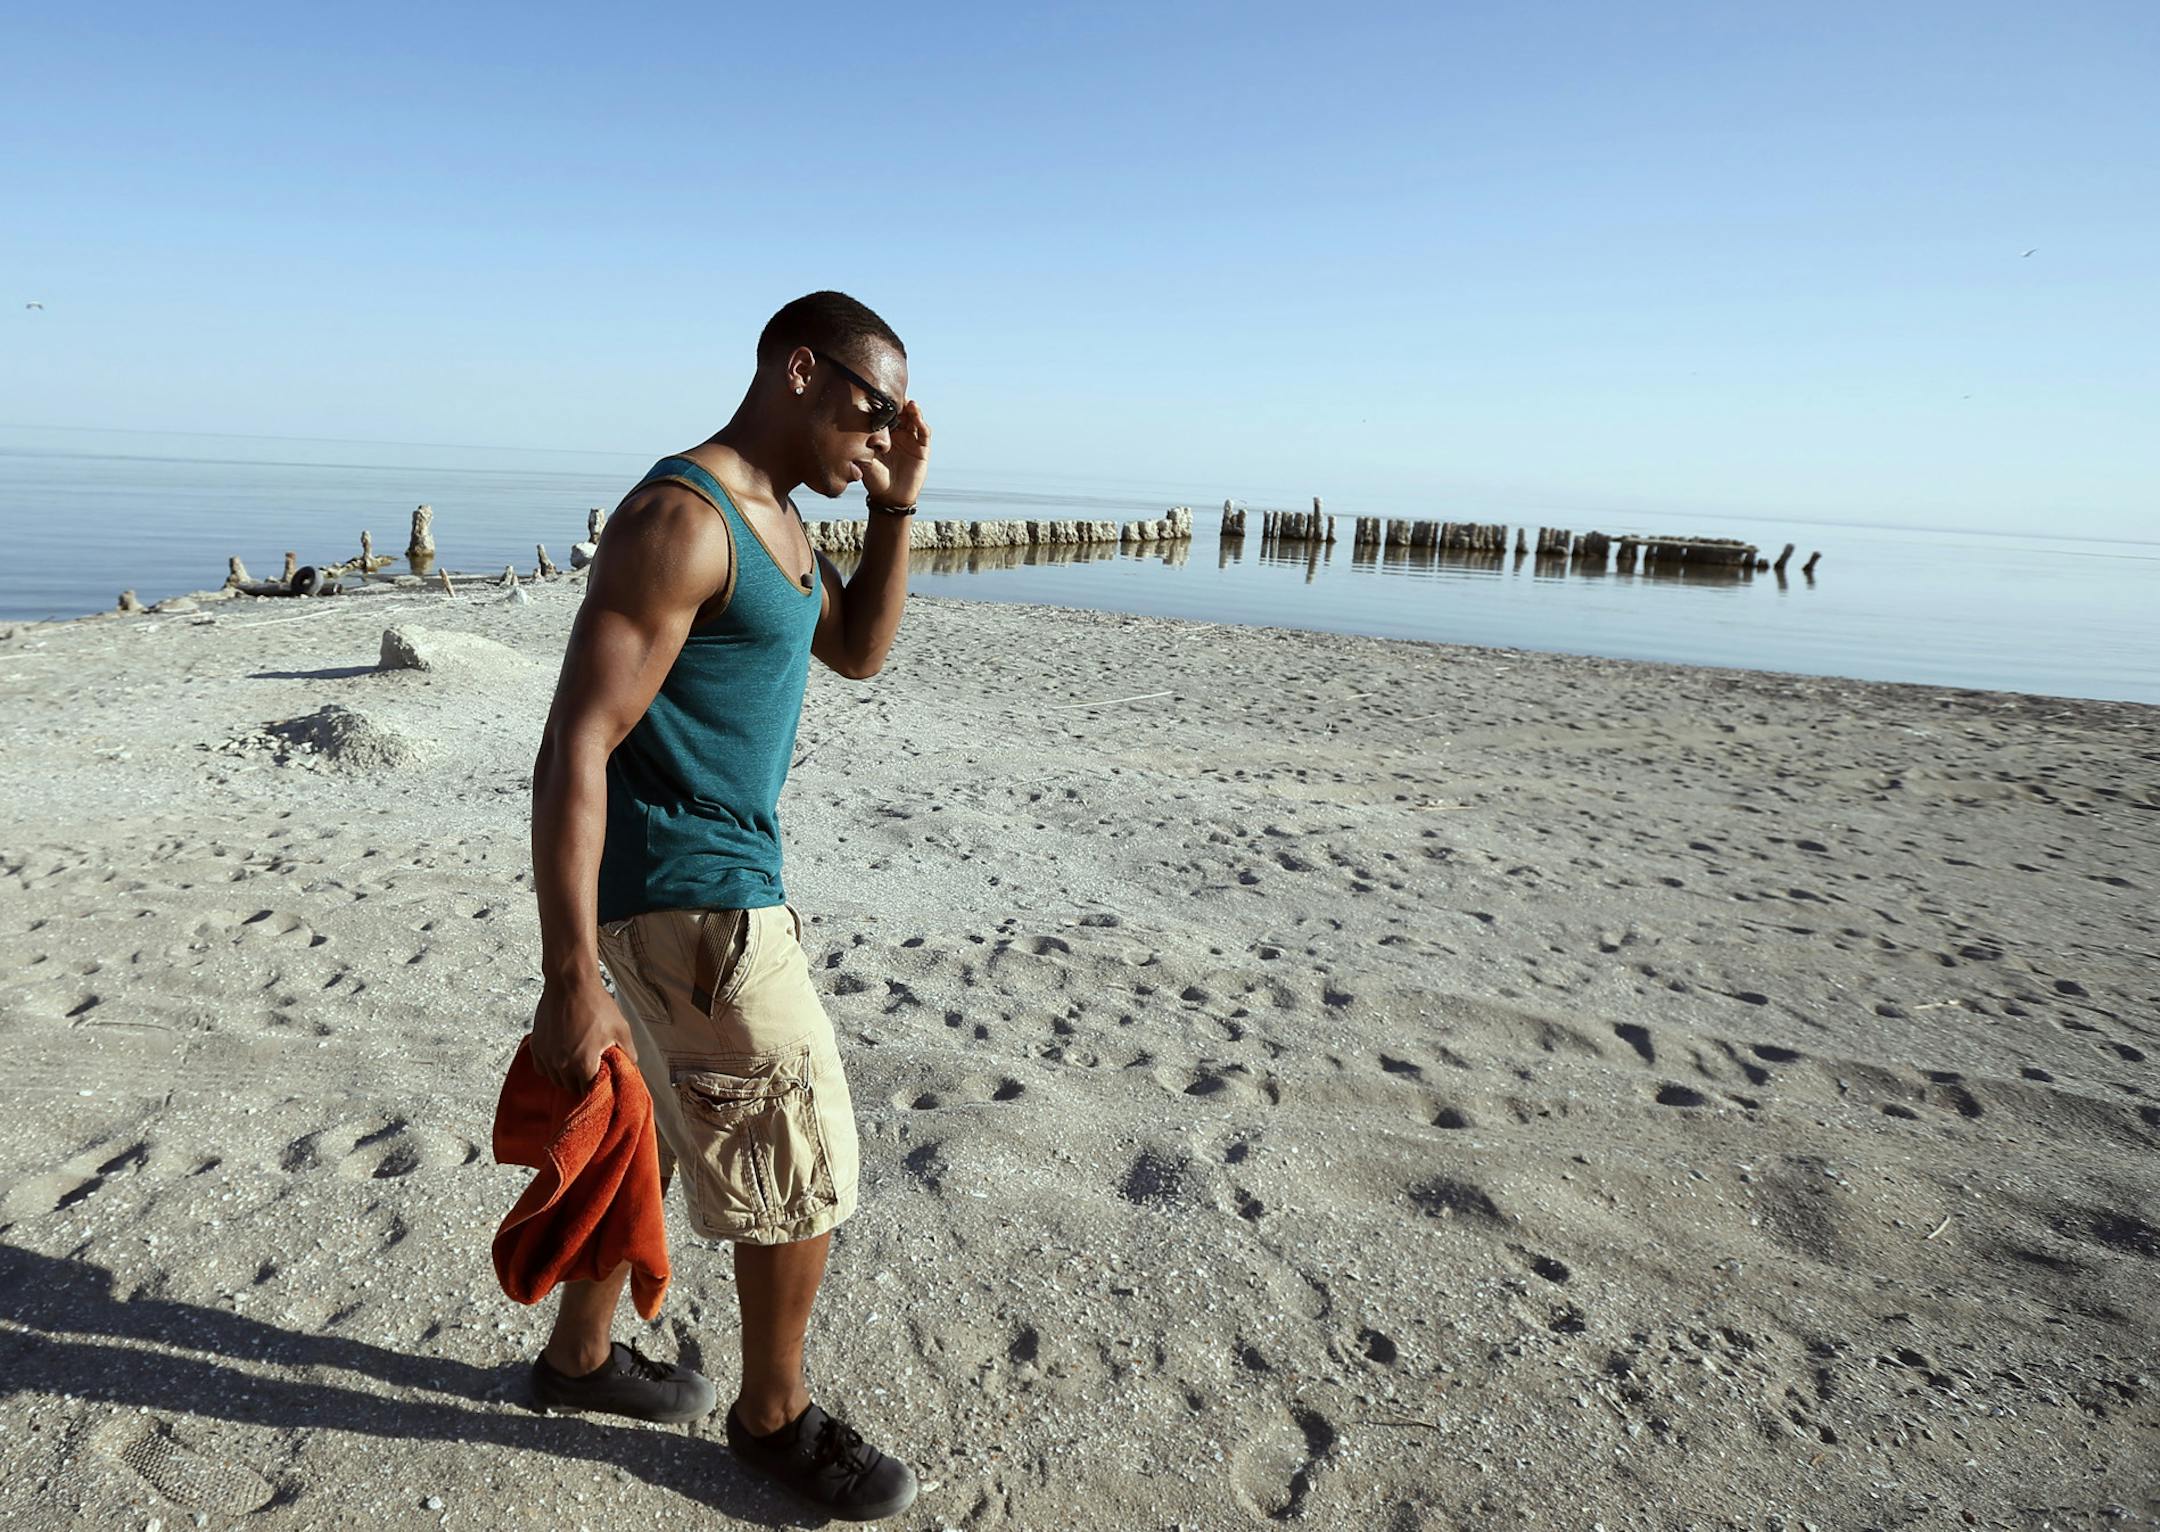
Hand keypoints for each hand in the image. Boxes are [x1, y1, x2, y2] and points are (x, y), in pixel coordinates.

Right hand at [530, 973, 636, 1092]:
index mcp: (584, 1064)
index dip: (596, 1086)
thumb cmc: (595, 1004)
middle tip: (590, 1070)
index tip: (600, 1079)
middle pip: (571, 1088)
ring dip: (565, 1076)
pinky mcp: (537, 1047)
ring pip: (555, 1080)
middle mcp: (562, 1065)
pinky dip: (550, 1067)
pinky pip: (541, 1068)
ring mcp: (547, 1056)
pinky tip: (561, 1057)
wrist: (570, 984)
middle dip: (581, 1082)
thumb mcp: (621, 1029)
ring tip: (576, 1062)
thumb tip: (631, 1065)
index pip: (589, 1090)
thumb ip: (628, 1052)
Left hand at [863, 400, 931, 508]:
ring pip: (914, 419)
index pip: (886, 415)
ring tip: (909, 403)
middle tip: (896, 395)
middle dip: (900, 403)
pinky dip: (921, 423)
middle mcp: (899, 434)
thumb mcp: (864, 459)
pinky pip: (924, 433)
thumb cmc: (874, 479)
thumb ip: (861, 446)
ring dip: (913, 409)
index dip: (885, 405)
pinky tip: (917, 417)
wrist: (889, 497)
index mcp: (884, 434)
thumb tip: (849, 430)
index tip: (880, 393)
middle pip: (902, 413)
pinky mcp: (922, 449)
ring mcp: (911, 440)